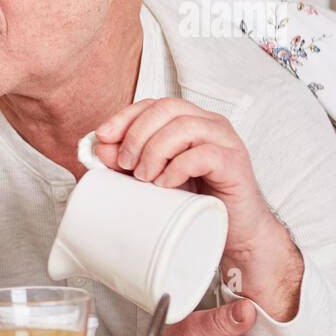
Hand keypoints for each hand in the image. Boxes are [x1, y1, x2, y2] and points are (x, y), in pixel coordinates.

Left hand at [93, 96, 303, 320]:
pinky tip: (165, 185)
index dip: (124, 117)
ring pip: (184, 126)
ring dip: (155, 151)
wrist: (233, 232)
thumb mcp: (153, 179)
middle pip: (166, 108)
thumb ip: (127, 162)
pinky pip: (204, 154)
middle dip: (137, 134)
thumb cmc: (194, 202)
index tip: (102, 137)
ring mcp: (225, 141)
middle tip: (125, 165)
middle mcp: (208, 124)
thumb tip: (100, 147)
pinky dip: (177, 168)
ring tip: (144, 177)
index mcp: (189, 121)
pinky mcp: (234, 163)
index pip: (152, 104)